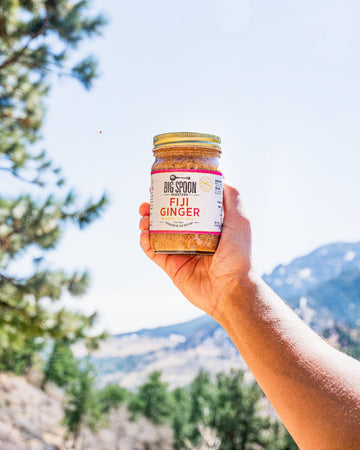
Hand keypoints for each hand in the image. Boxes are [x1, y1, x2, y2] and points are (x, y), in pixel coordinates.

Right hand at [139, 180, 254, 319]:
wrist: (230, 289)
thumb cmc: (238, 256)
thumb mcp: (240, 221)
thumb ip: (232, 198)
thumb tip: (220, 175)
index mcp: (206, 224)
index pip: (187, 204)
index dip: (175, 192)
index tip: (166, 183)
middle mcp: (191, 236)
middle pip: (168, 215)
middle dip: (155, 205)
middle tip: (149, 198)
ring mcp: (179, 250)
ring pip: (156, 232)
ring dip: (146, 221)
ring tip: (144, 215)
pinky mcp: (170, 266)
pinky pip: (153, 251)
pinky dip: (145, 241)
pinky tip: (144, 234)